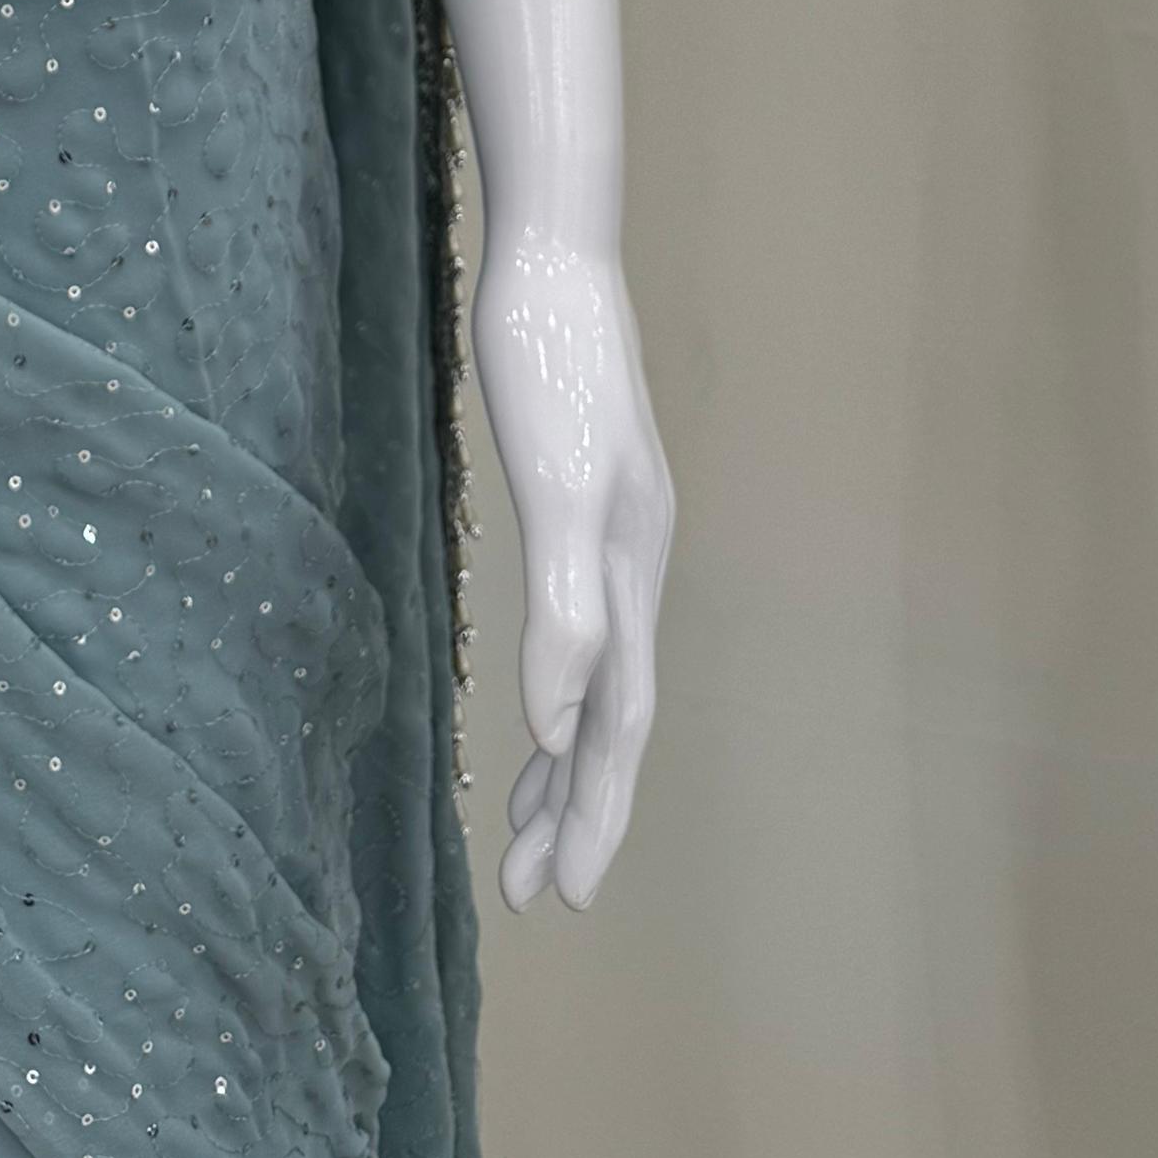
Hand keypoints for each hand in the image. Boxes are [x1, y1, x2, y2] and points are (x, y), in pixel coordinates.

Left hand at [470, 225, 671, 912]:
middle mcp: (631, 565)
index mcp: (630, 573)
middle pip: (611, 718)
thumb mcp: (553, 487)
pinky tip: (532, 698)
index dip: (595, 813)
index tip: (563, 898)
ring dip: (564, 759)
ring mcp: (612, 535)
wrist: (551, 259)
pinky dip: (556, 682)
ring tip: (526, 826)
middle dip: (578, 809)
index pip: (618, 727)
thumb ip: (564, 607)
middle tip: (534, 891)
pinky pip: (575, 628)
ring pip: (596, 679)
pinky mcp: (580, 503)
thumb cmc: (546, 362)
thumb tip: (558, 729)